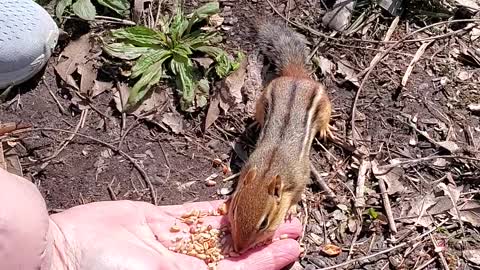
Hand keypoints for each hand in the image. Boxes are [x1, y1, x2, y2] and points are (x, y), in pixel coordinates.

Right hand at [49, 199, 302, 269]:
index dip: (266, 260)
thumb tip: (252, 268)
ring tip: (275, 211)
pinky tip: (237, 203)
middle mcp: (183, 268)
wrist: (63, 251)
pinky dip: (215, 210)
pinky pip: (192, 215)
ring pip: (217, 233)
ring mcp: (170, 245)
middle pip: (234, 254)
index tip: (291, 245)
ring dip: (246, 222)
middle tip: (294, 225)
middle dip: (264, 240)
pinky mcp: (156, 223)